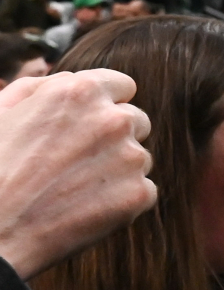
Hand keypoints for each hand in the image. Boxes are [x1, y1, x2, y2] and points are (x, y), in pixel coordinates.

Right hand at [0, 70, 154, 278]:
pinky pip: (142, 190)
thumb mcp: (1, 112)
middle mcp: (113, 119)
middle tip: (76, 161)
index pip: (122, 86)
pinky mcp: (138, 194)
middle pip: (135, 121)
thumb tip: (69, 80)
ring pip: (139, 158)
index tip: (90, 123)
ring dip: (117, 169)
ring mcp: (130, 157)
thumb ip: (40, 88)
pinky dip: (121, 200)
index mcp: (81, 92)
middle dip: (112, 137)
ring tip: (73, 188)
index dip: (104, 105)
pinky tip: (85, 209)